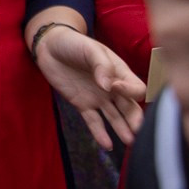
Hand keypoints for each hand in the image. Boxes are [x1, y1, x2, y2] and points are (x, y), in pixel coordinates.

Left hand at [33, 26, 144, 149]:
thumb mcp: (90, 49)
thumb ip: (101, 66)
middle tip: (139, 132)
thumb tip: (108, 86)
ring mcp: (98, 97)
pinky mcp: (82, 104)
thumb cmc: (73, 44)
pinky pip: (94, 121)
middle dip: (135, 119)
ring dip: (122, 129)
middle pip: (130, 107)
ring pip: (115, 117)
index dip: (130, 91)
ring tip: (130, 142)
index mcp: (120, 73)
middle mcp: (113, 88)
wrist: (49, 47)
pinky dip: (100, 133)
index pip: (136, 88)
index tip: (115, 87)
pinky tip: (107, 145)